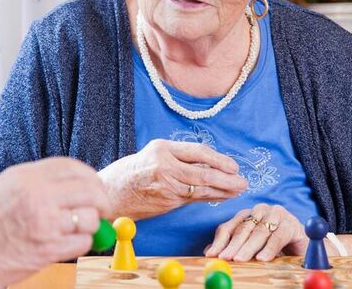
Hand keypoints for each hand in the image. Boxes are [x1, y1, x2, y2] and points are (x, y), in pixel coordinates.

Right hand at [0, 157, 112, 286]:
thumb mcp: (8, 188)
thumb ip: (43, 183)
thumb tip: (82, 187)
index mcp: (26, 176)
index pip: (74, 167)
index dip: (91, 177)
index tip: (95, 188)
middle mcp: (37, 195)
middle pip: (91, 191)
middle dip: (101, 201)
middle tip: (100, 210)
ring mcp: (44, 222)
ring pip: (91, 218)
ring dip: (88, 226)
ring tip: (68, 230)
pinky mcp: (48, 249)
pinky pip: (82, 243)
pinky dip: (79, 245)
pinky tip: (61, 244)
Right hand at [96, 139, 246, 219]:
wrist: (109, 192)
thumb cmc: (131, 172)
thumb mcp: (152, 155)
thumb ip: (177, 158)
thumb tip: (209, 164)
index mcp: (161, 148)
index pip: (197, 152)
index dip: (218, 159)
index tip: (233, 165)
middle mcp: (164, 165)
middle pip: (202, 173)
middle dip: (226, 178)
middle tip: (243, 181)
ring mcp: (165, 185)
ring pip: (200, 188)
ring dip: (222, 191)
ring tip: (238, 190)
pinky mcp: (166, 202)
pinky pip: (192, 199)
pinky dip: (209, 198)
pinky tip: (221, 197)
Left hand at [204, 204, 307, 261]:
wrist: (302, 248)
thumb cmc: (273, 248)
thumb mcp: (250, 248)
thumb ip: (232, 248)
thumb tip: (209, 253)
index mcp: (246, 215)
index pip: (228, 227)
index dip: (219, 242)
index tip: (212, 256)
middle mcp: (259, 211)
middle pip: (242, 229)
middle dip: (232, 246)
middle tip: (225, 259)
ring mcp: (276, 214)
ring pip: (258, 232)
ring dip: (248, 247)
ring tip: (240, 260)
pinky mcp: (291, 223)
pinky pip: (277, 237)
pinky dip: (269, 249)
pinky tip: (262, 258)